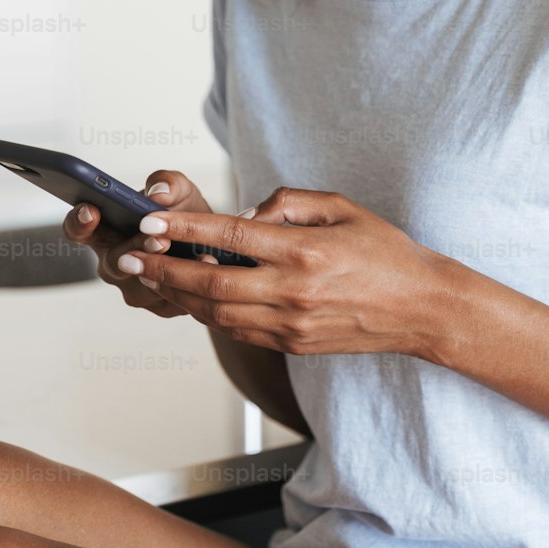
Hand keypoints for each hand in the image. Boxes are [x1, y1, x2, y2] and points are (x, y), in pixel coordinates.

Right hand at [62, 170, 211, 319]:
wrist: (215, 245)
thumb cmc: (185, 214)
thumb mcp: (179, 191)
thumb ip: (167, 183)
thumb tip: (158, 192)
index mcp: (107, 230)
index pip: (78, 229)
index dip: (79, 221)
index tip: (91, 209)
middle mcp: (114, 261)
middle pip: (113, 262)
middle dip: (135, 249)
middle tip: (158, 240)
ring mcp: (135, 288)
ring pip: (143, 284)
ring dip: (167, 270)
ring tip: (197, 255)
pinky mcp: (161, 306)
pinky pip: (170, 298)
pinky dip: (191, 282)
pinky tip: (211, 267)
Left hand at [113, 186, 450, 359]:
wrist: (421, 308)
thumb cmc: (384, 251)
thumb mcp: (343, 207)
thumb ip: (289, 203)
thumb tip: (246, 213)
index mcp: (306, 251)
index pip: (231, 236)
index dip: (184, 230)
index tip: (149, 222)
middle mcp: (294, 291)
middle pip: (210, 285)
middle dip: (162, 271)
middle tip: (127, 258)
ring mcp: (292, 324)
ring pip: (218, 313)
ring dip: (179, 296)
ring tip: (151, 277)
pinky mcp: (293, 344)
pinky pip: (240, 330)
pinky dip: (212, 313)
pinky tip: (196, 298)